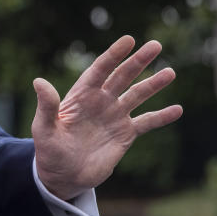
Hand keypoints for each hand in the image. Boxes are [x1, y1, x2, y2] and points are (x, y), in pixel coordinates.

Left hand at [31, 36, 181, 200]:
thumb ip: (46, 105)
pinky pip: (147, 122)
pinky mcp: (125, 134)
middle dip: (138, 61)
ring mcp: (115, 116)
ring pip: (138, 95)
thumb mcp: (44, 128)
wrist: (63, 175)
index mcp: (82, 95)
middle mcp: (101, 101)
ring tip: (170, 72)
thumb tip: (38, 81)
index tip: (128, 40)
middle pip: (122, 76)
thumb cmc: (49, 150)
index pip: (100, 70)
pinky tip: (177, 110)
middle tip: (155, 45)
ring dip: (154, 84)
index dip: (113, 55)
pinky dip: (162, 116)